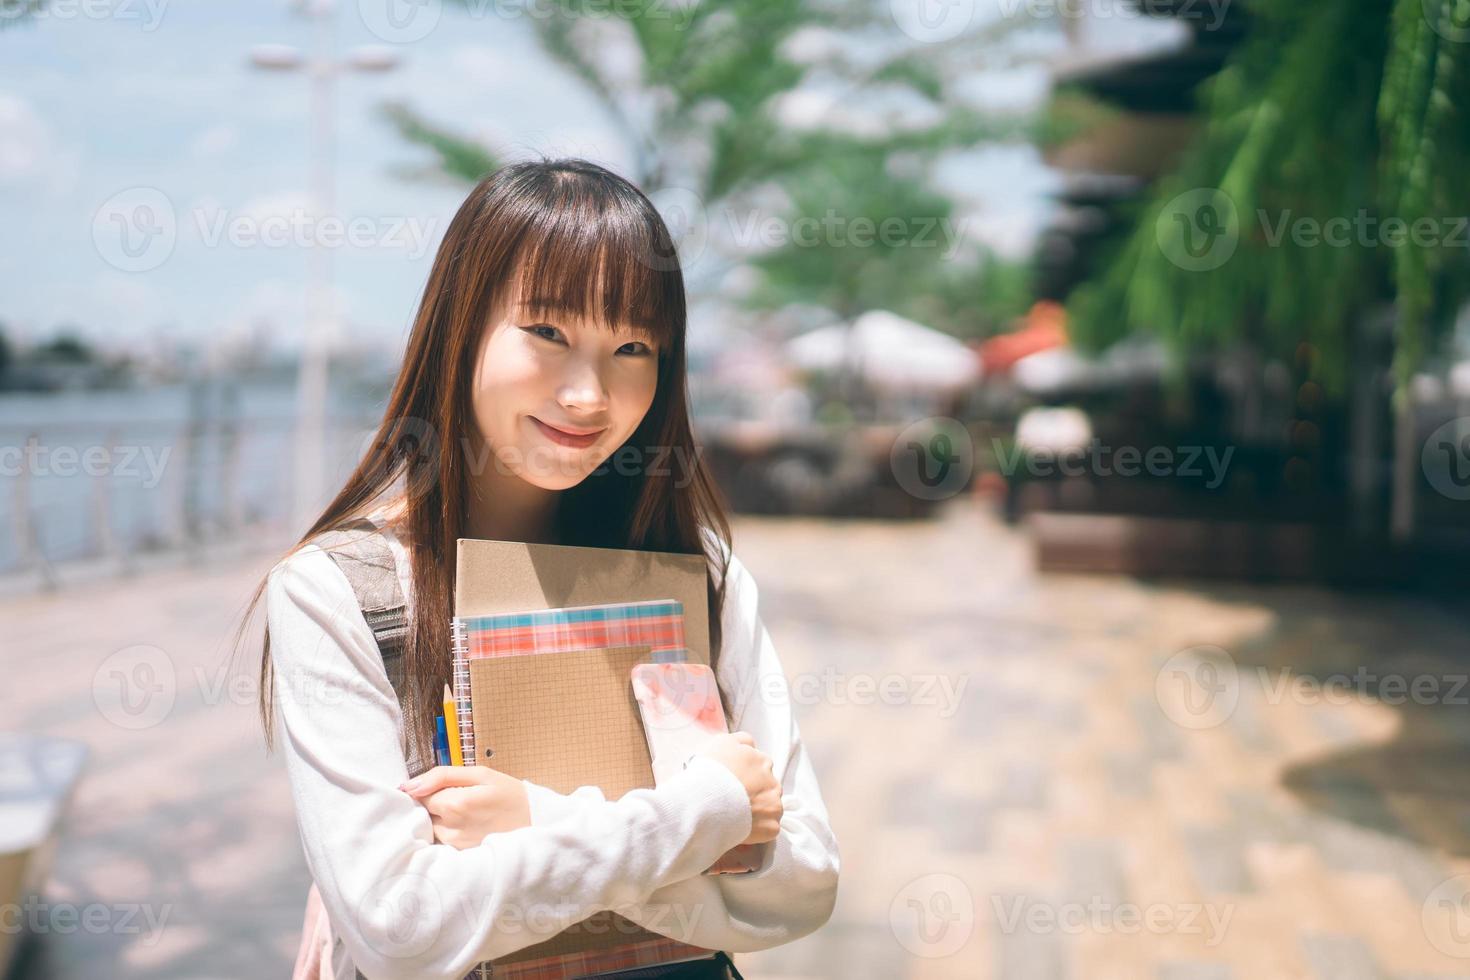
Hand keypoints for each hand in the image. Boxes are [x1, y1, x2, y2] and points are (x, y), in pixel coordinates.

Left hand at [398, 766, 530, 848]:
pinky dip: (448, 832)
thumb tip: (409, 786)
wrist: (536, 822)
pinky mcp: (460, 856)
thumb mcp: (480, 774)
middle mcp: (451, 828)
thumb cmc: (508, 794)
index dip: (430, 788)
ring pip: (431, 827)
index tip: (446, 787)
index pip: (420, 795)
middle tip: (459, 798)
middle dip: (434, 804)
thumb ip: (441, 775)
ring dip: (440, 819)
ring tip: (466, 813)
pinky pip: (442, 841)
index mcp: (454, 804)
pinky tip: (467, 826)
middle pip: (423, 813)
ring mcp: (455, 846)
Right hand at [694, 731, 782, 845]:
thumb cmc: (711, 770)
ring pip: (770, 808)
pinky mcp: (772, 827)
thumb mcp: (722, 742)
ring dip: (758, 811)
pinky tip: (740, 830)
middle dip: (755, 793)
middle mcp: (773, 781)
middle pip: (767, 787)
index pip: (760, 766)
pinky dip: (757, 831)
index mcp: (763, 761)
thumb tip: (751, 744)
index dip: (746, 776)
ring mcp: (775, 805)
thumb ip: (741, 740)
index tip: (734, 783)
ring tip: (736, 818)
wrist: (706, 800)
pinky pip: (767, 829)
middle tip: (734, 802)